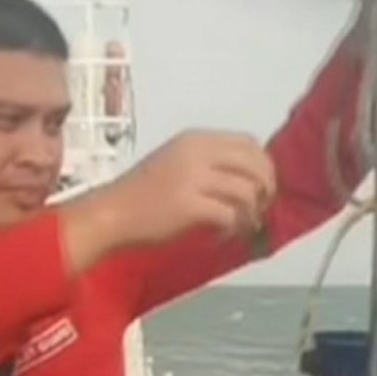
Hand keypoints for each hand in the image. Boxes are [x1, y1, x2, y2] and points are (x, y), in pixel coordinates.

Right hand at [101, 129, 276, 245]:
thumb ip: (208, 162)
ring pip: (247, 190)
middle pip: (255, 163)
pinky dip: (234, 228)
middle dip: (266, 188)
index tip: (259, 187)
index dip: (263, 165)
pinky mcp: (189, 205)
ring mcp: (193, 177)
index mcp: (196, 139)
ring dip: (252, 212)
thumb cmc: (141, 193)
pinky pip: (230, 214)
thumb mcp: (176, 161)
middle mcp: (197, 151)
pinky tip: (222, 236)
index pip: (249, 142)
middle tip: (260, 208)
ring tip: (242, 226)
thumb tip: (246, 178)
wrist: (111, 213)